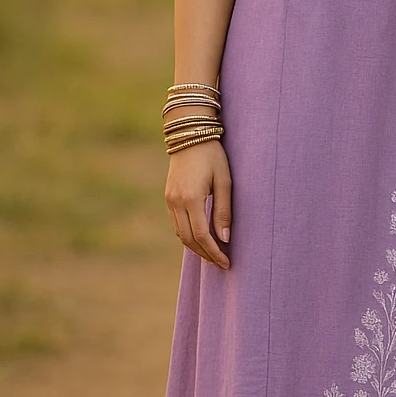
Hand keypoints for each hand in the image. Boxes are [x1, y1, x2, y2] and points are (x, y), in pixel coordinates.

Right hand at [164, 138, 230, 268]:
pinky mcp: (168, 197)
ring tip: (213, 254)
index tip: (227, 262)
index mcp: (191, 199)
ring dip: (196, 247)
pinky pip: (176, 223)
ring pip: (180, 234)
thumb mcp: (225, 181)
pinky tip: (201, 237)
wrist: (189, 134)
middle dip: (205, 254)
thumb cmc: (213, 155)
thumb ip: (224, 211)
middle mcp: (176, 202)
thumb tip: (225, 238)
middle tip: (221, 262)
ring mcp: (169, 200)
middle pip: (189, 239)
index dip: (214, 252)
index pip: (202, 236)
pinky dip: (188, 234)